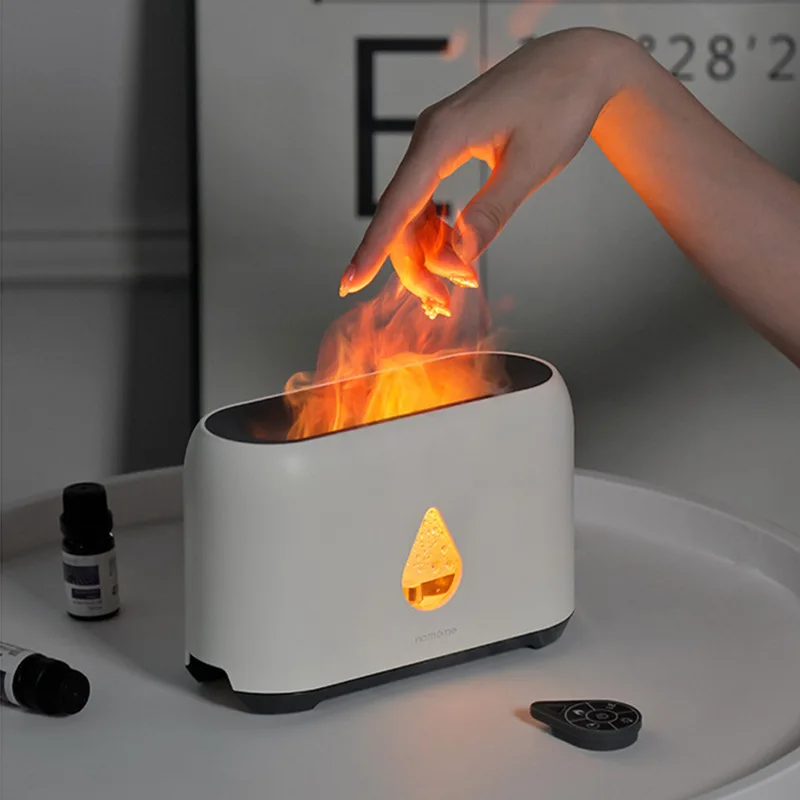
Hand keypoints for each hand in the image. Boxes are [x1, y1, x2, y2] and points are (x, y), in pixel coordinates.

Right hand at [339, 27, 627, 316]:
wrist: (577, 64)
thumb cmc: (560, 102)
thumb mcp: (532, 165)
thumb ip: (491, 211)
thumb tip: (459, 256)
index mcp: (443, 136)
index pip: (397, 204)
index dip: (373, 248)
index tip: (350, 281)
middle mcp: (429, 136)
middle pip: (400, 215)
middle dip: (415, 264)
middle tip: (442, 303)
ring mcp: (434, 141)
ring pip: (411, 210)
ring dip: (426, 251)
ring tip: (455, 282)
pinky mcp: (446, 147)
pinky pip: (426, 197)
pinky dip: (436, 230)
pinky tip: (453, 247)